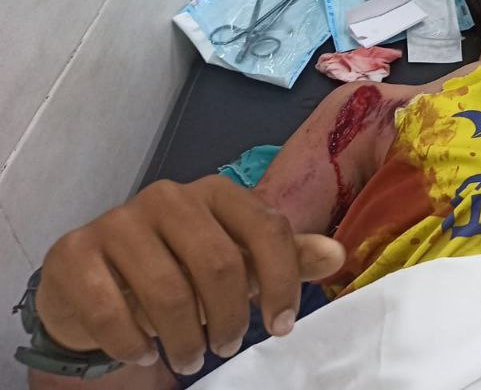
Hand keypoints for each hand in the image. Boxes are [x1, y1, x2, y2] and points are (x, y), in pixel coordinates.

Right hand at [35, 176, 344, 375]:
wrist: (94, 280)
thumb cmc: (180, 267)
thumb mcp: (238, 260)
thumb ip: (284, 256)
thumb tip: (336, 254)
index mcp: (215, 192)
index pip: (266, 229)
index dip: (281, 282)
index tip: (281, 325)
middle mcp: (167, 198)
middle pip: (218, 264)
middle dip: (230, 318)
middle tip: (227, 347)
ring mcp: (116, 222)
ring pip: (167, 292)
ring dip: (185, 339)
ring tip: (191, 357)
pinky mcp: (74, 254)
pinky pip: (110, 311)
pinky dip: (133, 343)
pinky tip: (144, 352)